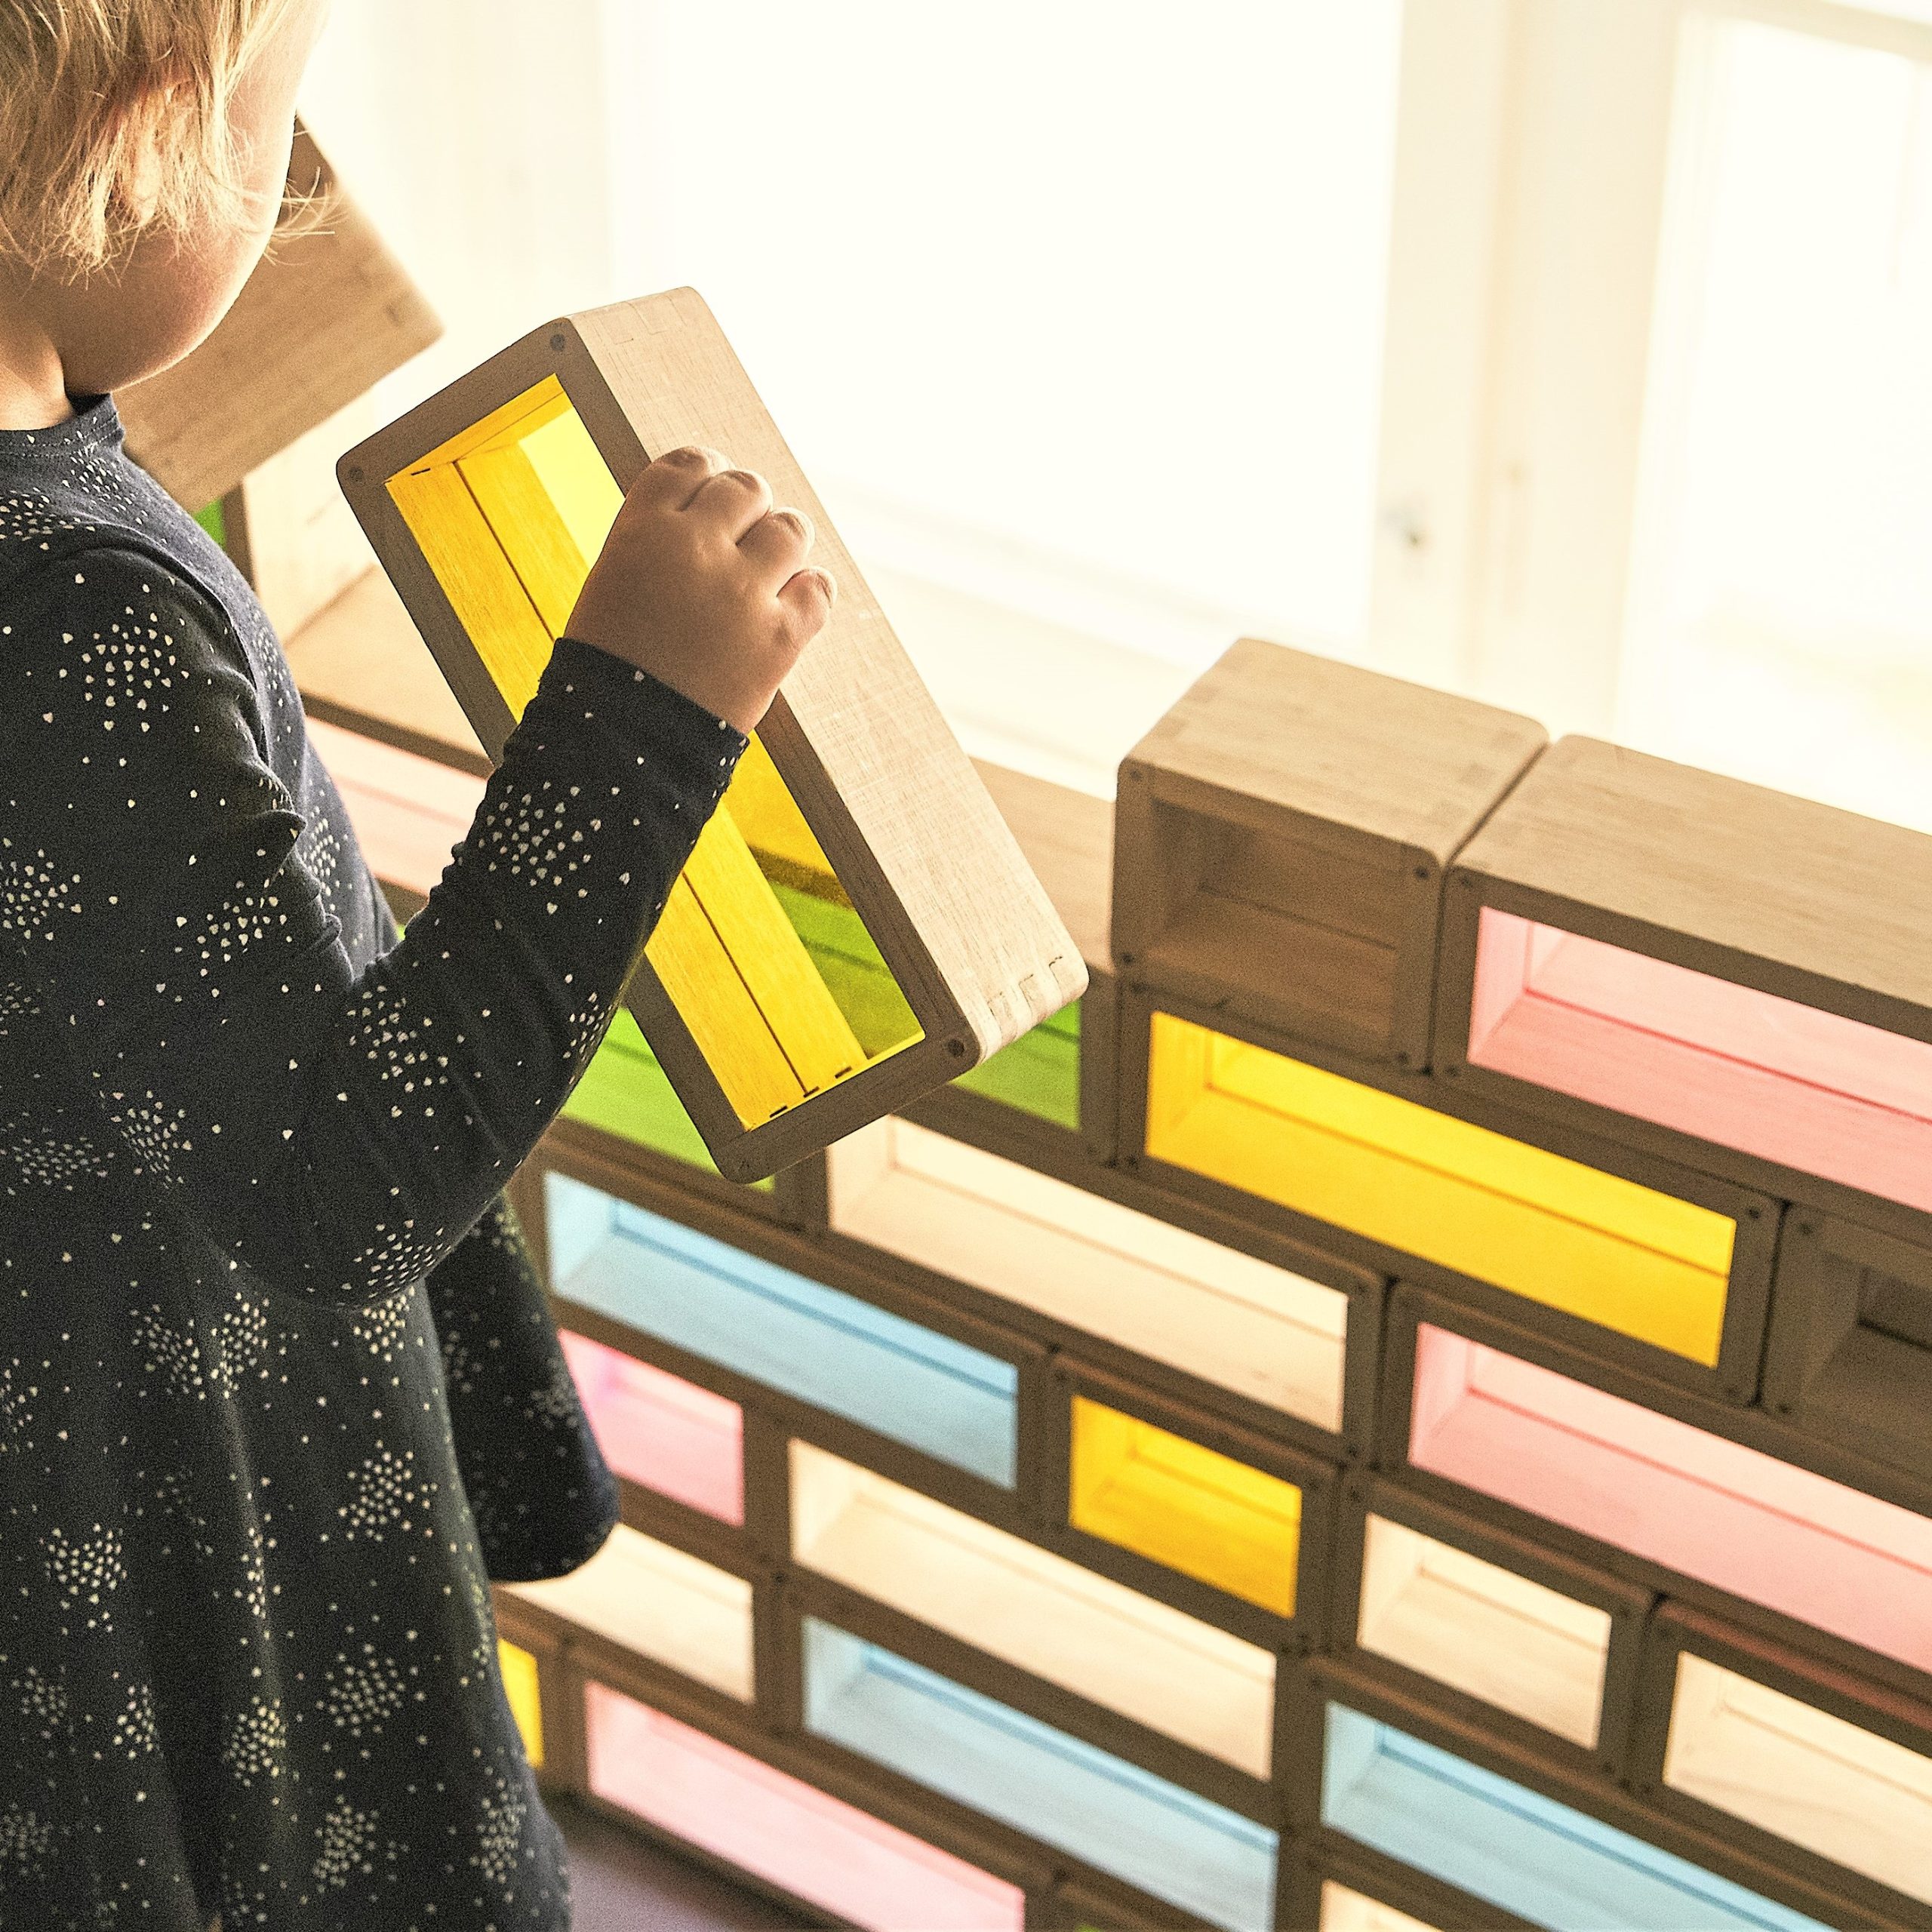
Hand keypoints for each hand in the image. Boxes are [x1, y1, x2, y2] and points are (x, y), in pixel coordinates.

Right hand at [564, 446, 835, 732]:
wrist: (622, 744)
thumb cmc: (609, 668)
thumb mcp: (614, 584)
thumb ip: (658, 540)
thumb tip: (711, 512)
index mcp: (642, 529)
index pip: (690, 464)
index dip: (708, 474)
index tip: (714, 494)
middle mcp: (694, 548)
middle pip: (746, 488)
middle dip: (750, 508)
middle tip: (745, 537)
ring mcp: (741, 591)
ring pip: (791, 529)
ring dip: (785, 544)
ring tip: (772, 570)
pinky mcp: (779, 638)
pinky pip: (819, 589)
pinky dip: (812, 592)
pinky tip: (795, 604)